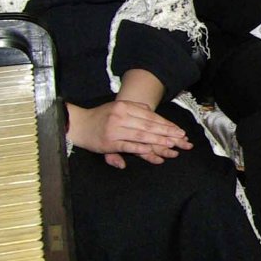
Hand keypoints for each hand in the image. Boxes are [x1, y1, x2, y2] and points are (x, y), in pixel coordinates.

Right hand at [67, 98, 190, 168]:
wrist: (78, 123)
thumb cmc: (101, 116)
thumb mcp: (117, 106)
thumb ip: (135, 108)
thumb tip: (150, 111)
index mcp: (125, 106)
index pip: (150, 116)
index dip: (165, 123)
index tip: (178, 130)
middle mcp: (121, 116)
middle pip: (149, 125)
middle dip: (167, 132)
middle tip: (182, 138)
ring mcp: (115, 129)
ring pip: (142, 136)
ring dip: (159, 141)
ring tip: (173, 145)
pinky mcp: (110, 142)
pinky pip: (130, 146)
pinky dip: (144, 150)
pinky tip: (155, 153)